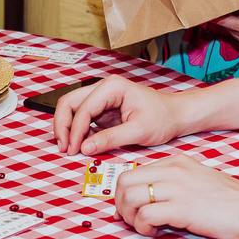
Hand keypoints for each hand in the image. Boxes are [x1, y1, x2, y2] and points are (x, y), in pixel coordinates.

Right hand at [53, 75, 181, 156]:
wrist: (175, 116)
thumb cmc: (163, 118)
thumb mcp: (139, 131)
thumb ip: (110, 139)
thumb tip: (84, 148)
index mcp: (113, 87)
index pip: (83, 108)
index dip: (75, 131)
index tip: (74, 150)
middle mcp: (104, 88)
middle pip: (69, 103)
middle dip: (63, 126)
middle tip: (64, 148)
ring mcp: (102, 98)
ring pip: (72, 110)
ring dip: (68, 129)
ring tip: (69, 149)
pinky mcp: (102, 110)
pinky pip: (82, 119)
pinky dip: (77, 132)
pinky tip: (81, 145)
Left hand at [114, 155, 238, 238]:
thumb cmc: (227, 198)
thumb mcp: (195, 179)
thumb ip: (170, 183)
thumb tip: (141, 200)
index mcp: (174, 162)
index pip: (130, 172)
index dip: (122, 195)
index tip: (128, 210)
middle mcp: (172, 170)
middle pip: (123, 182)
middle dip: (120, 205)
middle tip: (132, 220)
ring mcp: (177, 188)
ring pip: (129, 197)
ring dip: (130, 217)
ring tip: (144, 227)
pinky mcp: (182, 208)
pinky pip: (145, 215)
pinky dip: (143, 228)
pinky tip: (156, 231)